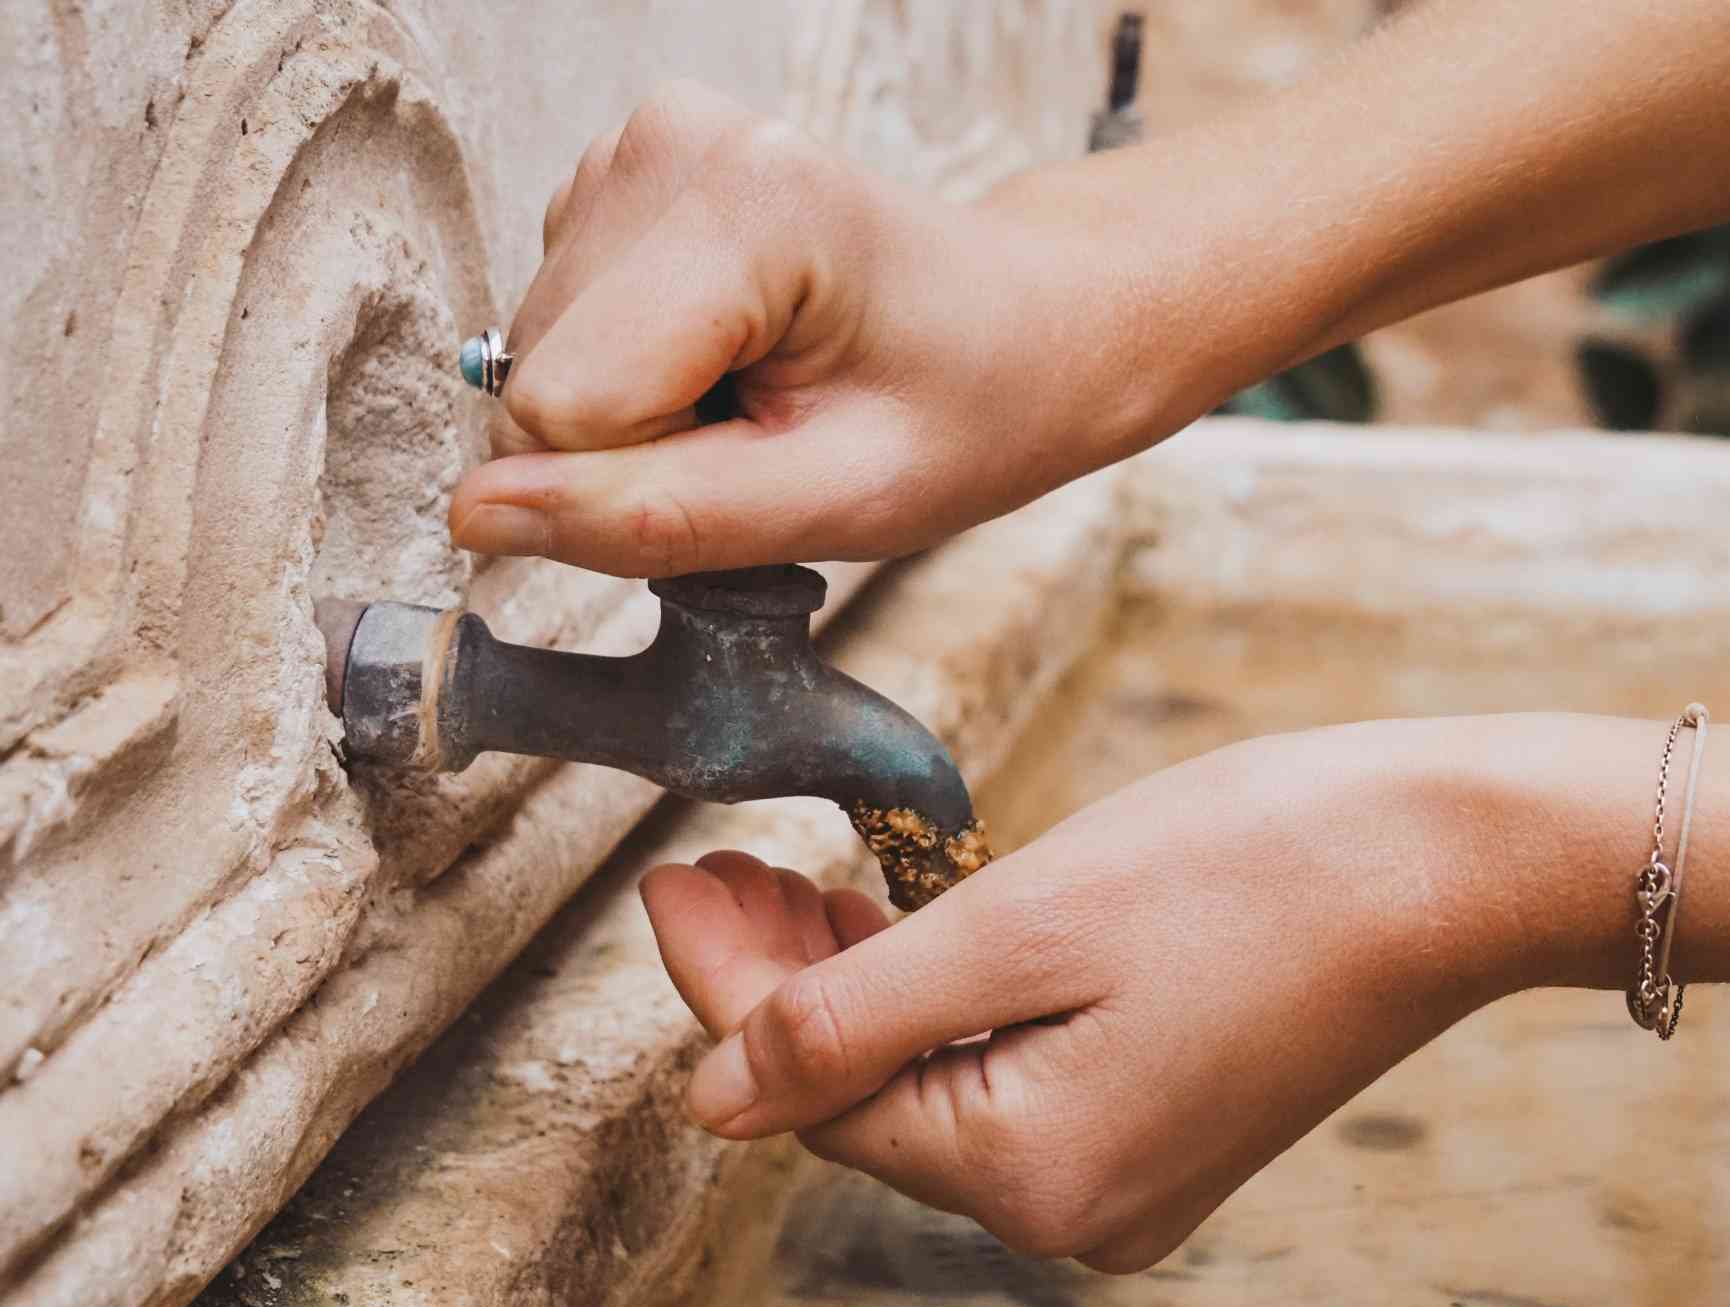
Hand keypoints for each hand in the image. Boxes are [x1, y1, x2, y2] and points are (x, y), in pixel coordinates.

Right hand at [446, 82, 1151, 577]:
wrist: (1028, 323)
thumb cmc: (967, 408)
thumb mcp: (840, 502)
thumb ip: (656, 516)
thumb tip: (477, 515)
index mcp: (745, 206)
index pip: (568, 407)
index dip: (649, 479)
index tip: (761, 461)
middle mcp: (671, 144)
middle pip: (544, 374)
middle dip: (641, 443)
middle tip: (769, 431)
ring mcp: (639, 143)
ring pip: (541, 352)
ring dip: (641, 409)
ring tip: (764, 387)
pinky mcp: (623, 167)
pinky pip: (564, 320)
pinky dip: (639, 366)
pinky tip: (736, 350)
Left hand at [640, 723, 1520, 1271]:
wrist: (1451, 862)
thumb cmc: (1257, 869)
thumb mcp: (1021, 923)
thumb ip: (851, 1018)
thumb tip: (709, 1098)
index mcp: (1033, 1175)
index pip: (814, 1091)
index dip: (724, 985)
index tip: (671, 881)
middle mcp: (1073, 1211)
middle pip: (870, 1097)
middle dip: (782, 984)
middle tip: (721, 868)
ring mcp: (1127, 1180)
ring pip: (936, 1086)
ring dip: (860, 989)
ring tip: (799, 884)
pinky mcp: (1164, 1130)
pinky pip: (1009, 1078)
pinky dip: (945, 1006)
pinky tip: (909, 930)